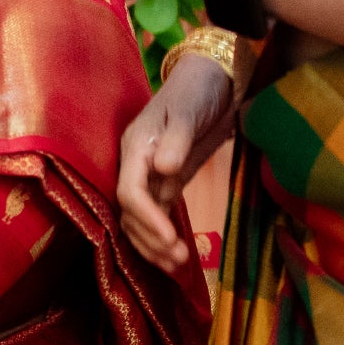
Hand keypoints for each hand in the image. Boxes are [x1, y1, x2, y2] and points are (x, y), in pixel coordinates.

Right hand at [119, 54, 232, 269]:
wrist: (213, 78)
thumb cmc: (197, 89)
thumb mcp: (188, 111)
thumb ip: (177, 140)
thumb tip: (163, 170)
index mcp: (136, 148)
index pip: (130, 192)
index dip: (146, 218)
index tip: (169, 238)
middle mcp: (137, 165)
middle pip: (131, 213)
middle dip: (151, 239)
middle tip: (178, 260)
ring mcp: (151, 175)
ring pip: (141, 220)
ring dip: (155, 245)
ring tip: (178, 266)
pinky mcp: (168, 181)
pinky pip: (158, 215)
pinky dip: (164, 238)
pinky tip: (177, 257)